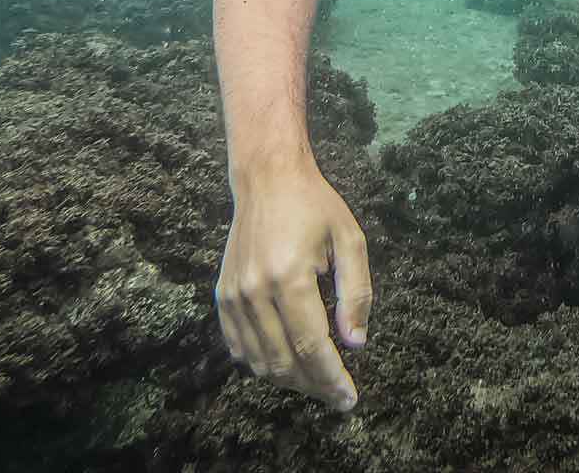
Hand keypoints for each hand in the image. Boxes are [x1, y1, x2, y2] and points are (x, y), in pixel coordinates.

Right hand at [215, 172, 372, 409]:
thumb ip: (356, 293)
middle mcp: (255, 290)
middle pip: (284, 360)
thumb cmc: (315, 206)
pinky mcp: (223, 295)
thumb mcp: (350, 241)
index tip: (349, 399)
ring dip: (289, 379)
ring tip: (317, 381)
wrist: (267, 179)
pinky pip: (238, 345)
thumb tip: (354, 343)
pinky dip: (261, 363)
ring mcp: (234, 295)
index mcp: (290, 276)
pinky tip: (285, 362)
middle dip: (314, 386)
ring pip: (259, 360)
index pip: (311, 346)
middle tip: (338, 394)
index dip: (331, 379)